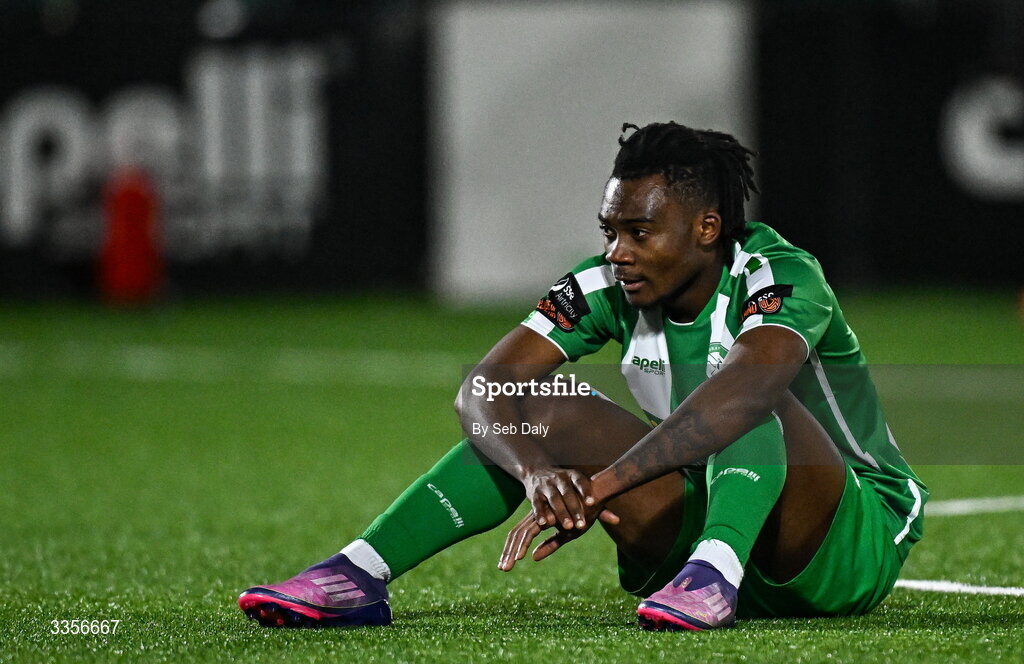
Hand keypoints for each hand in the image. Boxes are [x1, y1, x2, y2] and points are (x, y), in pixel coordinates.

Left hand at [497, 506, 619, 570]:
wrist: (594, 498)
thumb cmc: (582, 515)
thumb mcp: (565, 535)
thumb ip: (550, 545)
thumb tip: (533, 557)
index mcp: (538, 520)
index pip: (519, 535)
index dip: (510, 551)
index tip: (504, 566)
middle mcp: (537, 516)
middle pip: (515, 534)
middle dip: (508, 552)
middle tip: (503, 569)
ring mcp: (541, 514)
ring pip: (521, 533)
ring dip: (514, 550)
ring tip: (510, 565)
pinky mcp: (548, 515)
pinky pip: (533, 530)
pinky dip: (524, 544)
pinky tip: (521, 556)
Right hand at [522, 467, 595, 530]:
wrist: (537, 471)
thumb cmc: (567, 487)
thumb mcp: (581, 490)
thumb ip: (598, 506)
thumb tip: (617, 521)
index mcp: (572, 476)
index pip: (581, 481)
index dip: (586, 491)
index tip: (593, 503)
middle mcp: (559, 478)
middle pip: (568, 493)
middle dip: (575, 509)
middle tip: (582, 525)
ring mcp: (546, 485)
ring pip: (553, 498)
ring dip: (560, 513)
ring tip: (568, 527)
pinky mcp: (533, 493)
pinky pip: (536, 503)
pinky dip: (540, 513)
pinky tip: (544, 524)